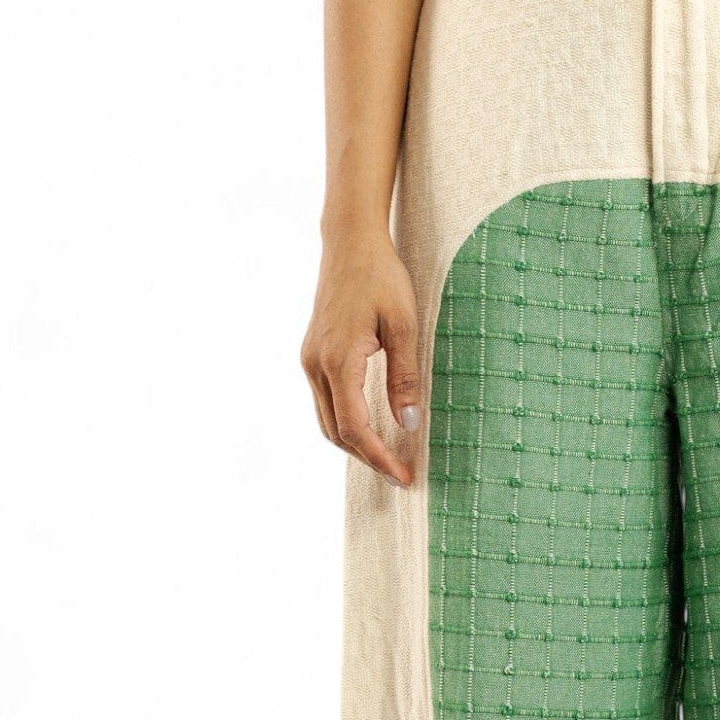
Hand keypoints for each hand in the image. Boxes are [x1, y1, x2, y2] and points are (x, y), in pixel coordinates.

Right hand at [300, 234, 419, 486]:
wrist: (350, 242)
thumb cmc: (381, 277)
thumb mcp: (404, 325)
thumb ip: (405, 377)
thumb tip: (410, 425)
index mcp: (338, 360)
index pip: (355, 428)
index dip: (379, 458)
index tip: (404, 477)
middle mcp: (315, 365)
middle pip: (336, 433)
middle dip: (368, 459)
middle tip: (401, 475)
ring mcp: (309, 360)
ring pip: (327, 421)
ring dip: (356, 445)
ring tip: (389, 458)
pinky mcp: (312, 355)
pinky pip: (326, 403)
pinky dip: (346, 423)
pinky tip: (371, 429)